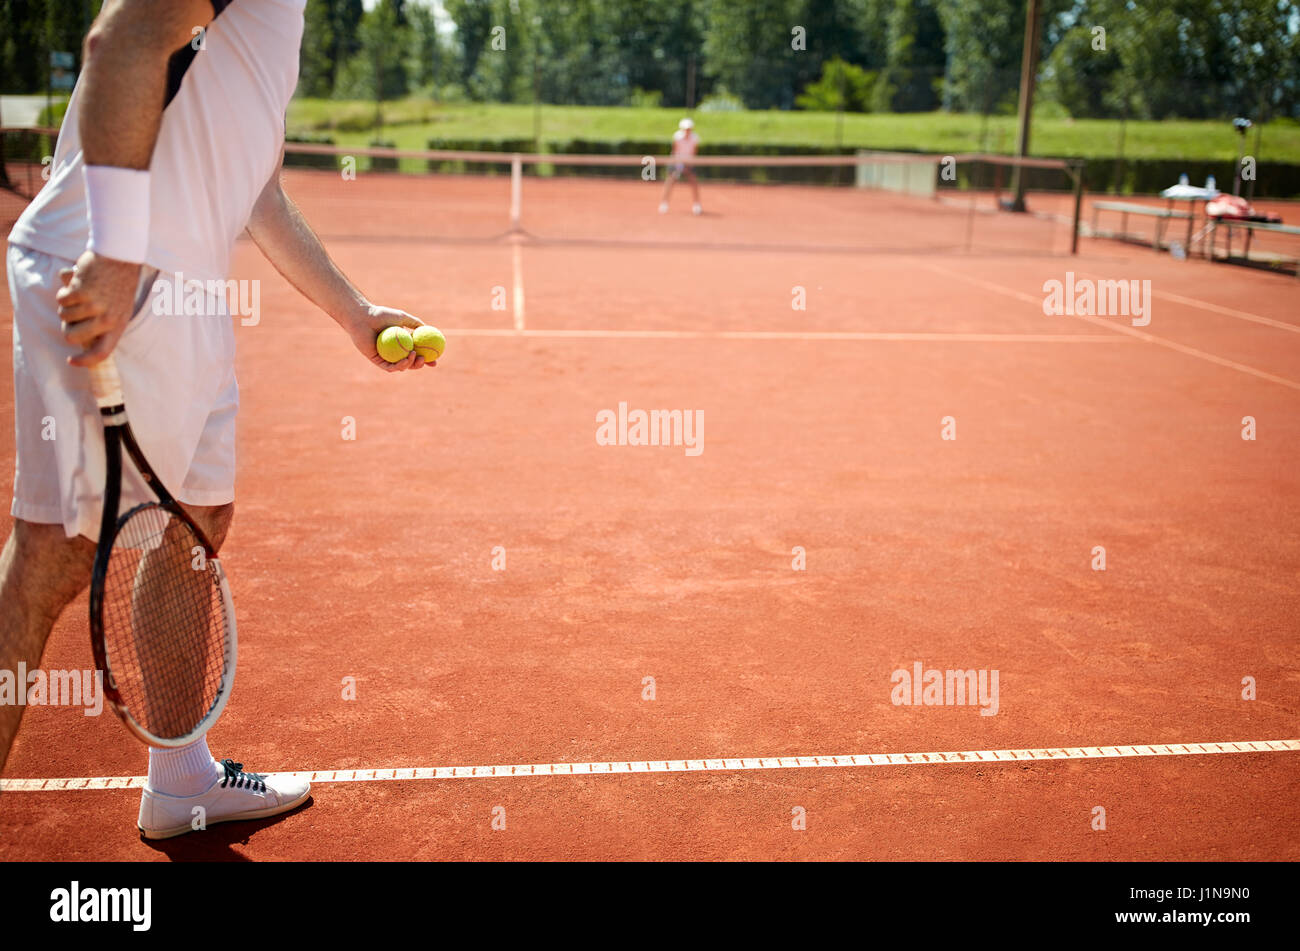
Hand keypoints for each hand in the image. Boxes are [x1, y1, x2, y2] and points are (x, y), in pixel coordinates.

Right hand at [56, 251, 141, 366]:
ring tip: (80, 292)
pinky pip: (61, 299)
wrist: (119, 256)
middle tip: (72, 314)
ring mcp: (94, 306)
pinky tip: (76, 282)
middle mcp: (107, 319)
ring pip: (64, 316)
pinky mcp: (82, 293)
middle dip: (66, 326)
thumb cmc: (117, 283)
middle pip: (73, 337)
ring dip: (66, 304)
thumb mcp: (119, 307)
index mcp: (118, 325)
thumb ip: (103, 323)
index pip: (102, 352)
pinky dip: (64, 291)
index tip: (71, 361)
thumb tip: (77, 337)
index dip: (85, 361)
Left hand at [346, 304, 436, 372]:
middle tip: (426, 360)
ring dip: (410, 364)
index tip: (435, 360)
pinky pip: (390, 366)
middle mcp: (394, 352)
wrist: (363, 317)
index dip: (426, 359)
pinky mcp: (377, 361)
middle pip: (410, 363)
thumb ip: (415, 323)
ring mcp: (386, 357)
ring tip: (415, 356)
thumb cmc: (381, 315)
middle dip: (420, 365)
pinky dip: (399, 365)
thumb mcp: (402, 317)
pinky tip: (406, 359)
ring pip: (401, 366)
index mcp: (401, 344)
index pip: (416, 354)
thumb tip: (429, 329)